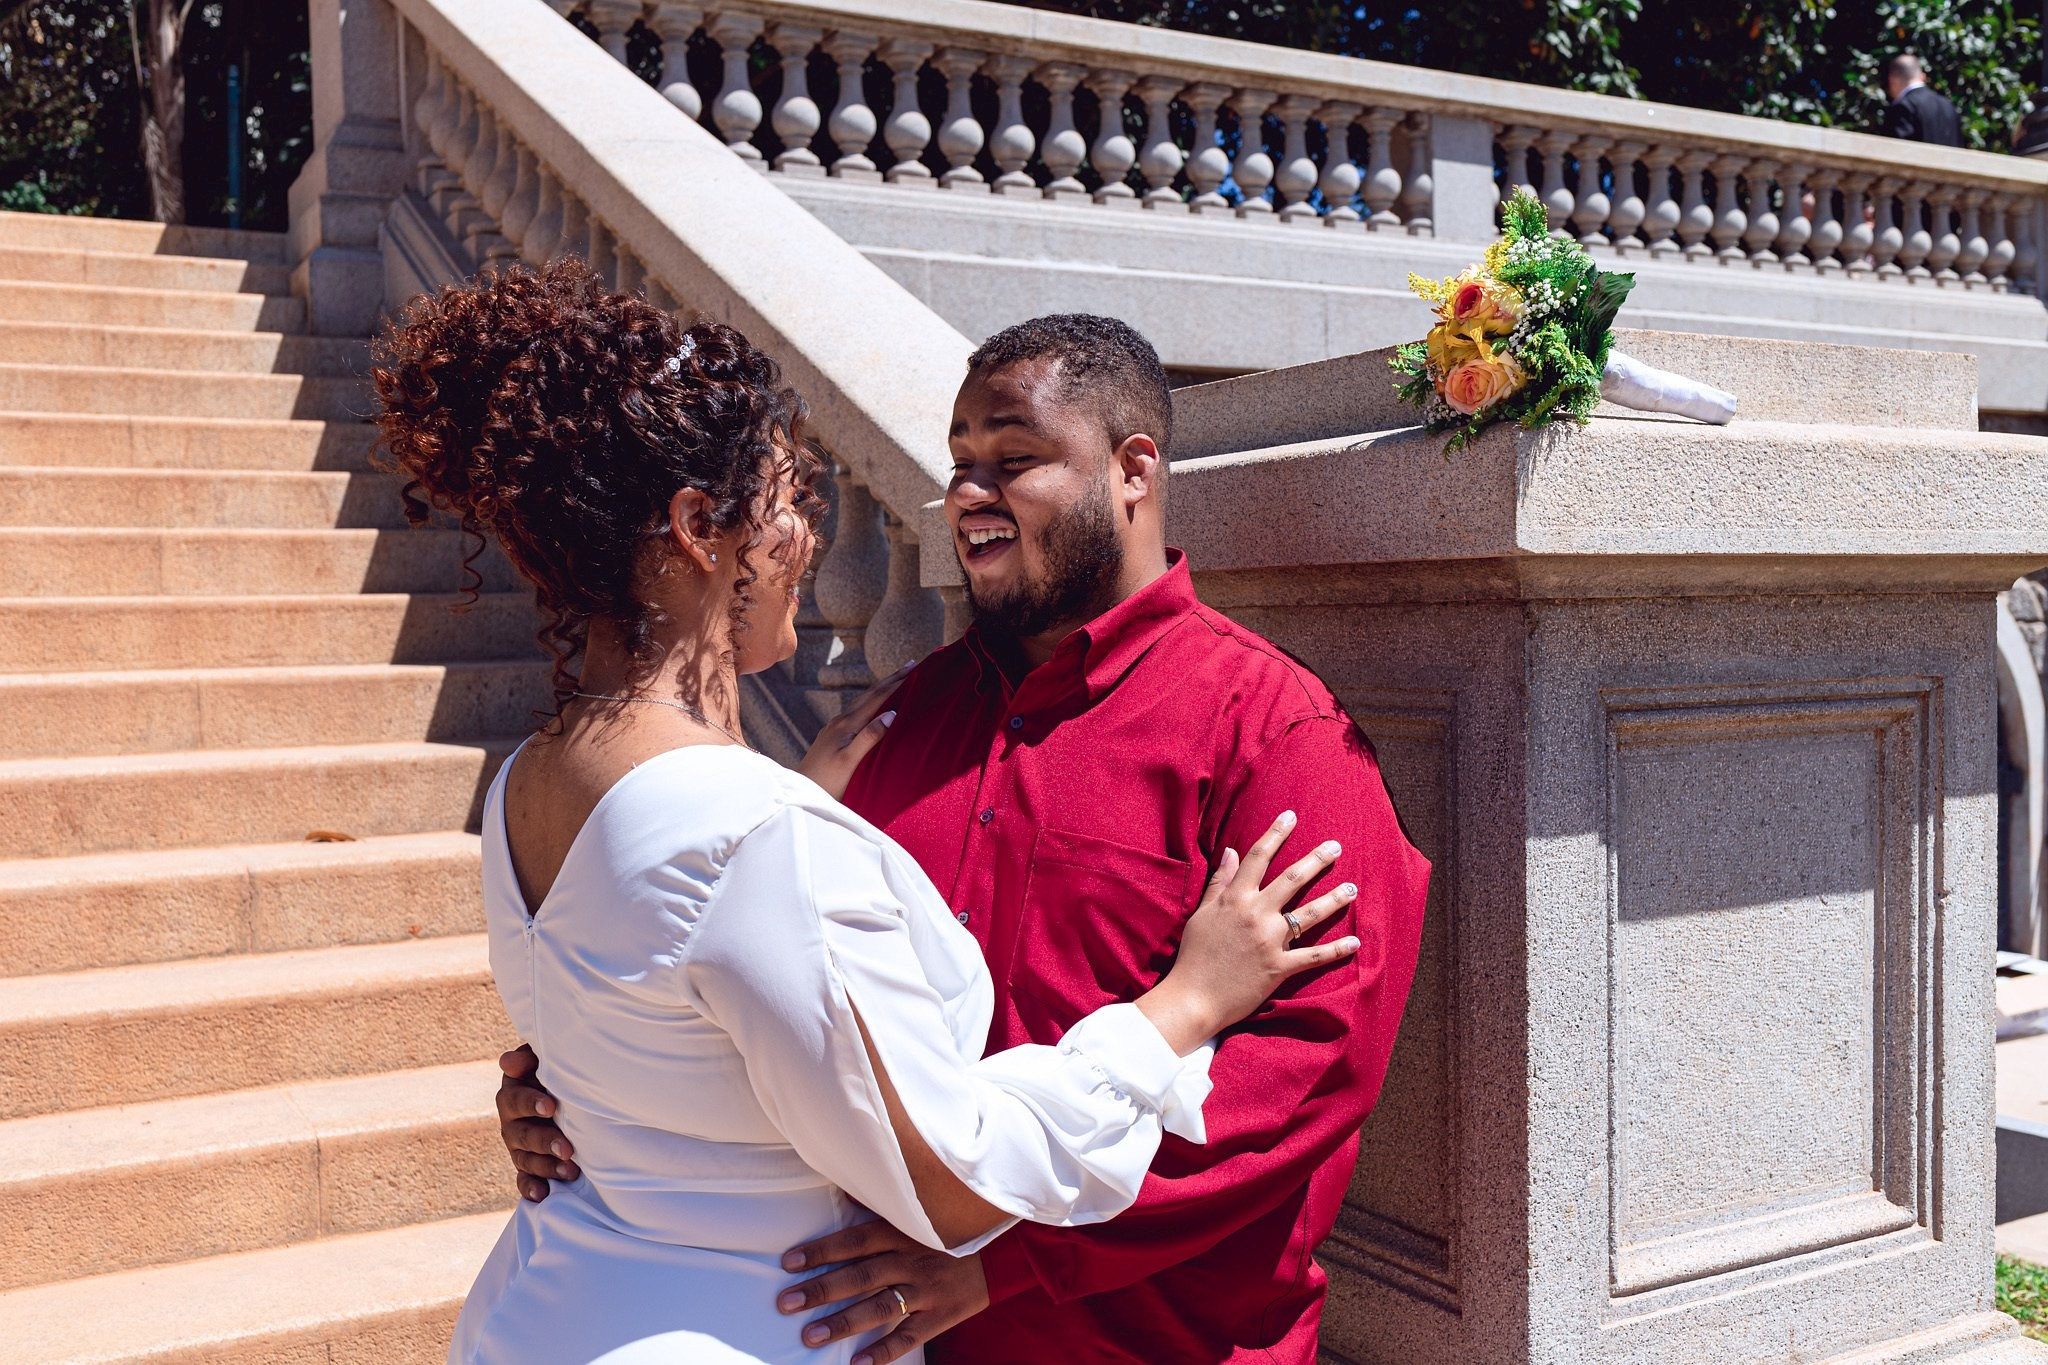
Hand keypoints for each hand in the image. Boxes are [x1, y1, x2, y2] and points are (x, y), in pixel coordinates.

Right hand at [497, 1043, 577, 1201]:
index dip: (530, 1103)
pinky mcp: (527, 1166)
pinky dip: (531, 1188)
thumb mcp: (544, 1060)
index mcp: (513, 1094)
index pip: (516, 1099)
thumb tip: (508, 1061)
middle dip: (544, 1142)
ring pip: (526, 1160)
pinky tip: (543, 1194)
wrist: (568, 1094)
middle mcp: (512, 1123)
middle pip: (522, 1135)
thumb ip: (528, 1059)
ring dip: (546, 1167)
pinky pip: (524, 1180)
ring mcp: (518, 1147)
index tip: (550, 1107)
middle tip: (567, 1148)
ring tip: (570, 1170)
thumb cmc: (557, 1072)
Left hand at [776, 1220, 988, 1363]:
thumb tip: (843, 1189)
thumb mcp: (920, 1211)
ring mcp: (925, 1289)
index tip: (789, 1262)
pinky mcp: (940, 1315)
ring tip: (810, 1336)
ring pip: (879, 1307)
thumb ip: (881, 1204)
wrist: (1002, 1251)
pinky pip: (909, 1336)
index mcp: (901, 1232)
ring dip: (843, 1323)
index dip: (821, 1251)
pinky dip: (884, 1352)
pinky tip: (858, 1364)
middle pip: (859, 1275)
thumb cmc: (950, 1230)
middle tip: (786, 1303)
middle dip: (820, 1289)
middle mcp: (910, 1259)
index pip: (854, 1241)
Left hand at [798, 660, 912, 800]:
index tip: (915, 667)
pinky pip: (857, 712)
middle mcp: (840, 721)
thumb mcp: (849, 762)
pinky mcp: (832, 737)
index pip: (877, 697)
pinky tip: (874, 707)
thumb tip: (891, 713)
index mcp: (847, 724)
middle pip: (870, 694)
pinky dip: (871, 703)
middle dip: (891, 679)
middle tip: (912, 665)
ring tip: (896, 680)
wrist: (801, 794)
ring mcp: (835, 728)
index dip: (897, 681)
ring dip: (881, 689)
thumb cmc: (827, 783)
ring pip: (862, 702)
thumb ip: (869, 737)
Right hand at [1138, 810, 1359, 1052]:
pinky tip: (1354, 943)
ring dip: (1334, 899)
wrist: (1193, 997)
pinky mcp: (1279, 968)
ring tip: (1352, 887)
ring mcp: (1269, 941)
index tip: (1291, 816)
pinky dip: (1335, 950)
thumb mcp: (1202, 913)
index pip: (1258, 857)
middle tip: (1336, 846)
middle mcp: (1256, 915)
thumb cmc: (1194, 955)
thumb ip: (1219, 882)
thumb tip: (1229, 851)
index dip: (1275, 834)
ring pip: (1309, 914)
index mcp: (1234, 899)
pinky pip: (1313, 956)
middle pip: (1292, 879)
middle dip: (1317, 860)